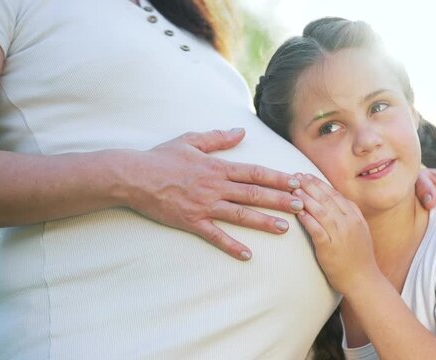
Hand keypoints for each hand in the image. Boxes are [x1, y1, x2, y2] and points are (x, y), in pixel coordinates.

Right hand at [123, 128, 303, 260]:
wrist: (133, 176)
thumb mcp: (190, 141)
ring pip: (240, 214)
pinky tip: (247, 255)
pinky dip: (231, 245)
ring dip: (264, 221)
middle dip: (280, 199)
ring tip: (285, 228)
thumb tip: (241, 132)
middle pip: (254, 193)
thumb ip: (218, 138)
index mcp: (217, 167)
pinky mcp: (191, 221)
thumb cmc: (161, 158)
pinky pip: (215, 236)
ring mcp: (204, 205)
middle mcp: (215, 186)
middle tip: (302, 205)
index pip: (255, 172)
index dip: (277, 178)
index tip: (296, 181)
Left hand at [292, 174, 376, 294]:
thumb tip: (336, 199)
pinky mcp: (330, 247)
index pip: (335, 194)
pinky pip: (316, 229)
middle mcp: (349, 223)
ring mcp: (340, 235)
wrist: (364, 280)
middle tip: (296, 177)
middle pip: (326, 199)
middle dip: (310, 186)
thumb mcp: (360, 231)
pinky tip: (298, 211)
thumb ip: (349, 214)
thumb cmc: (359, 257)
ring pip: (321, 211)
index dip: (319, 183)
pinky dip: (307, 218)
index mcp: (355, 217)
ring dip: (306, 198)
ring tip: (294, 190)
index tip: (307, 175)